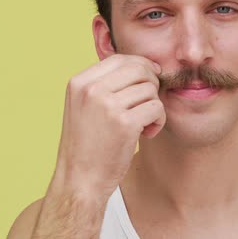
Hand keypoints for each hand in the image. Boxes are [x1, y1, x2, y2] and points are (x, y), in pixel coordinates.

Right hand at [50, 54, 164, 195]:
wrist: (80, 180)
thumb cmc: (87, 144)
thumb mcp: (84, 106)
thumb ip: (104, 84)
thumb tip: (143, 65)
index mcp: (79, 83)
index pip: (119, 59)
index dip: (141, 65)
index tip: (151, 77)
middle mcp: (91, 90)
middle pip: (138, 69)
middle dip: (151, 83)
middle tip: (148, 103)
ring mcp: (107, 106)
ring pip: (150, 89)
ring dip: (153, 106)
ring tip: (143, 124)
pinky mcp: (125, 123)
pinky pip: (157, 107)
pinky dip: (158, 121)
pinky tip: (147, 134)